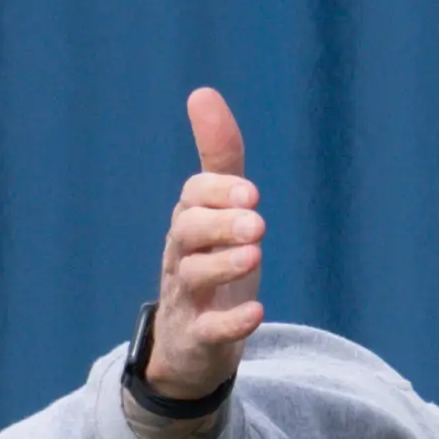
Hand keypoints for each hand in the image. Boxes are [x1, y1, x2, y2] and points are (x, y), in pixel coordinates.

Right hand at [136, 86, 264, 407]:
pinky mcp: (197, 338)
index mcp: (189, 223)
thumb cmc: (211, 265)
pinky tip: (257, 311)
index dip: (217, 191)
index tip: (250, 192)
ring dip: (224, 265)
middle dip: (220, 223)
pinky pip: (208, 331)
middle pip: (188, 233)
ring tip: (255, 255)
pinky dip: (231, 322)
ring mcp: (186, 299)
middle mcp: (181, 256)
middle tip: (257, 221)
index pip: (193, 197)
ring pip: (193, 277)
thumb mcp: (219, 211)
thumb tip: (203, 93)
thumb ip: (218, 158)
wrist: (190, 346)